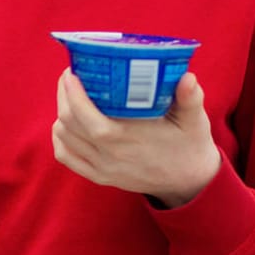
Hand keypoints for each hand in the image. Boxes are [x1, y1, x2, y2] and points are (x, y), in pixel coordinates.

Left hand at [52, 69, 220, 208]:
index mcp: (127, 139)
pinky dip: (60, 138)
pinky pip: (66, 157)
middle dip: (64, 96)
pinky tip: (66, 123)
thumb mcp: (194, 120)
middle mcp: (109, 155)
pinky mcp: (99, 177)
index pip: (87, 118)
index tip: (71, 72)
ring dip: (62, 114)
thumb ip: (190, 99)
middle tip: (70, 75)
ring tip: (70, 94)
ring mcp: (102, 168)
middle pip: (69, 124)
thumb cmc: (189, 144)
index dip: (73, 94)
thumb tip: (188, 77)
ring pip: (64, 138)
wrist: (188, 181)